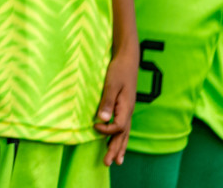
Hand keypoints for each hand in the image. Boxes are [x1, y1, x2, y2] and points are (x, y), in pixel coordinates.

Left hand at [95, 43, 137, 165]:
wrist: (128, 58)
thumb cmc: (118, 69)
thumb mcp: (110, 83)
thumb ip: (106, 101)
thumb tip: (102, 120)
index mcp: (126, 107)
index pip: (117, 127)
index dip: (105, 131)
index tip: (93, 126)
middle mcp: (128, 111)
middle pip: (123, 135)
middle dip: (116, 150)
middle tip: (108, 163)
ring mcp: (127, 109)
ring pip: (125, 133)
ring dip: (120, 146)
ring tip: (116, 160)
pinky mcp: (124, 106)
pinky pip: (123, 126)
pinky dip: (120, 136)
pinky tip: (116, 141)